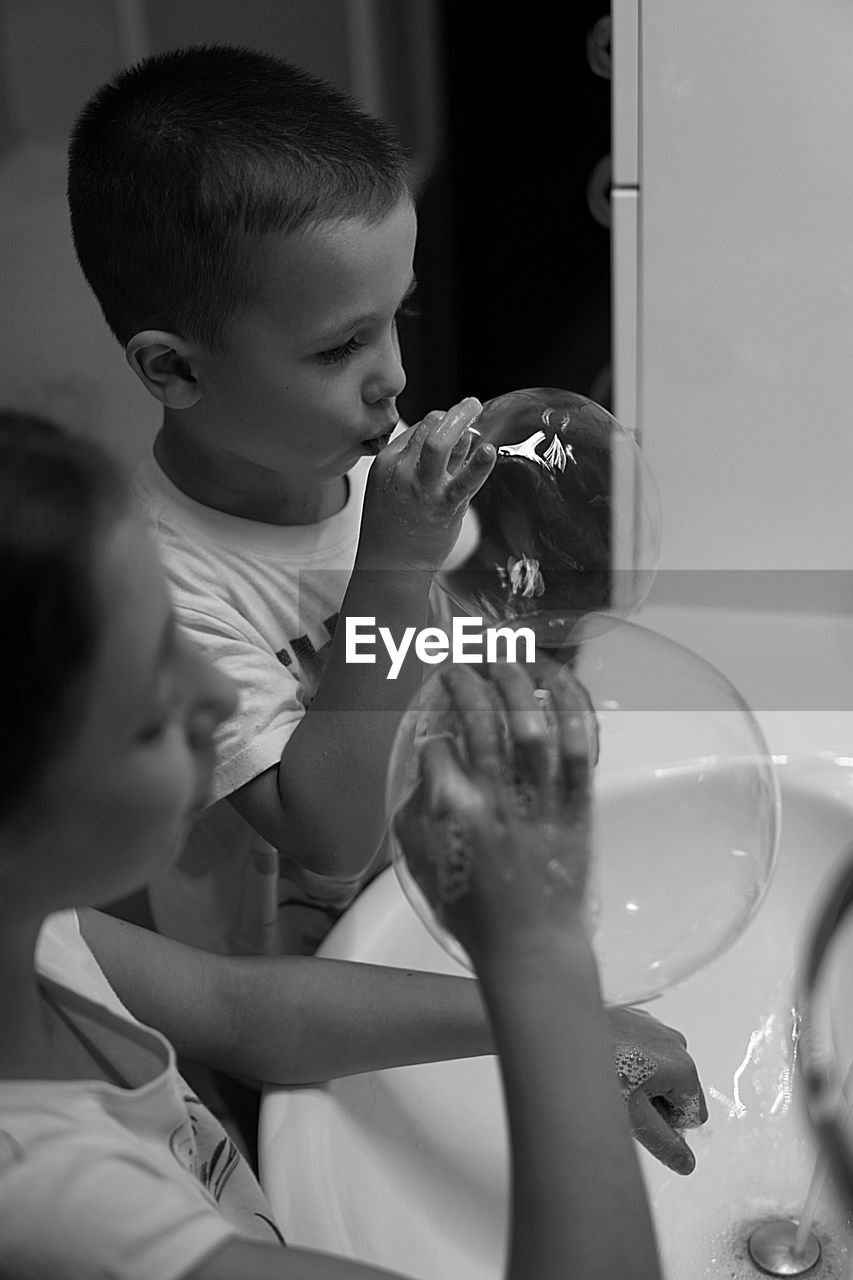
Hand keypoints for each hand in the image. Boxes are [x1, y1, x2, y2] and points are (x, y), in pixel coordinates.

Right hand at [357, 397, 495, 572]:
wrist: (387, 566)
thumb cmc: (392, 525)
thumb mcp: (391, 485)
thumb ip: (415, 461)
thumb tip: (453, 435)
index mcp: (387, 463)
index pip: (417, 429)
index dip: (438, 424)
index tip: (450, 425)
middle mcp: (402, 471)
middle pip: (429, 428)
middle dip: (453, 412)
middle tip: (471, 403)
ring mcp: (423, 489)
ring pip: (441, 443)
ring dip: (462, 422)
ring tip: (476, 410)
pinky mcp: (444, 507)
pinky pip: (465, 481)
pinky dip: (479, 464)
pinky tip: (489, 452)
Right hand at [392, 662, 595, 961]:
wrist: (532, 947)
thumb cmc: (474, 912)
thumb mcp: (423, 868)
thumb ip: (414, 818)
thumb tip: (422, 776)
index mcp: (454, 814)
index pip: (437, 752)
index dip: (433, 739)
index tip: (436, 737)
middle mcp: (496, 799)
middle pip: (481, 722)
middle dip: (467, 684)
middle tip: (459, 667)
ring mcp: (540, 800)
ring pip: (531, 725)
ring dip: (517, 684)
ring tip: (506, 659)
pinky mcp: (576, 805)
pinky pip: (577, 749)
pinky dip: (572, 711)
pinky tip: (563, 683)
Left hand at [606, 1004, 707, 1174]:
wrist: (564, 1032)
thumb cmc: (598, 1071)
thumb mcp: (634, 1118)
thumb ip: (665, 1144)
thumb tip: (686, 1163)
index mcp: (683, 1068)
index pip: (693, 1115)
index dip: (668, 1125)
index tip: (640, 1116)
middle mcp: (675, 1043)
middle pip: (678, 1092)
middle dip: (655, 1103)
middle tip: (623, 1100)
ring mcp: (656, 1028)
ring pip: (661, 1072)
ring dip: (642, 1083)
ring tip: (612, 1080)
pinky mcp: (637, 1020)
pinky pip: (646, 1052)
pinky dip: (631, 1061)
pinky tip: (607, 1063)